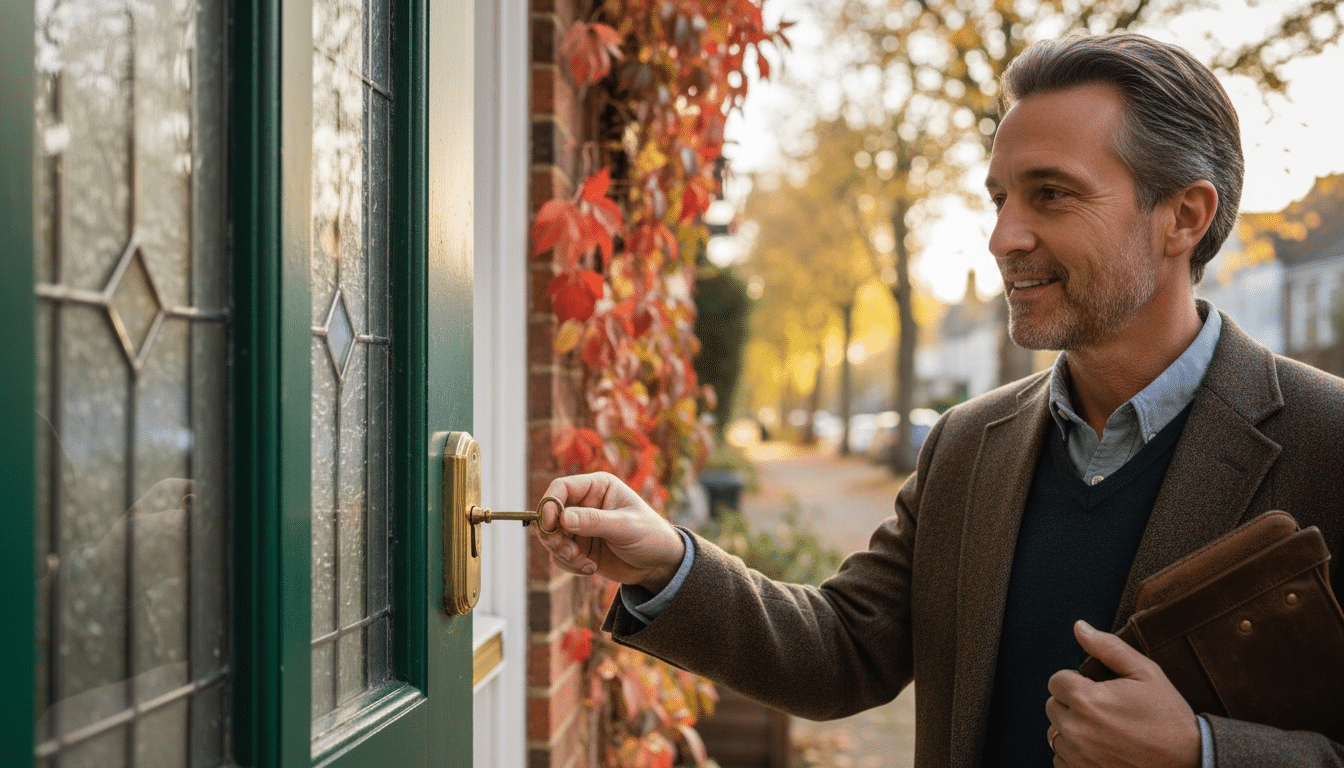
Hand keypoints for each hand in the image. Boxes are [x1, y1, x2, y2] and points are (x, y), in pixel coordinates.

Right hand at [536, 472, 685, 591]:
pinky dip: (569, 565)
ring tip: (585, 563)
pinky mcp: (579, 547)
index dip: (550, 504)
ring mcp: (580, 527)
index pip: (562, 487)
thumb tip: (563, 518)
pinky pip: (559, 555)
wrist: (659, 565)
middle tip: (568, 551)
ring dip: (562, 553)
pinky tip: (591, 568)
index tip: (549, 526)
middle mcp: (585, 503)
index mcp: (598, 487)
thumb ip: (595, 521)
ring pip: (551, 537)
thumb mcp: (626, 527)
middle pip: (550, 513)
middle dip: (553, 535)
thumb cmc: (651, 536)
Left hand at [1045, 620, 1200, 767]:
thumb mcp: (1145, 672)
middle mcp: (1077, 730)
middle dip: (1072, 703)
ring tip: (1103, 729)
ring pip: (1055, 733)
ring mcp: (1078, 757)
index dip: (1076, 681)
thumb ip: (1108, 647)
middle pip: (1052, 706)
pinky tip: (1100, 748)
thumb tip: (1079, 627)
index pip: (1055, 681)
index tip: (1097, 689)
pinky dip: (1074, 753)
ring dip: (1071, 729)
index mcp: (1087, 700)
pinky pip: (1060, 759)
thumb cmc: (1168, 716)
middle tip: (1103, 709)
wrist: (1189, 760)